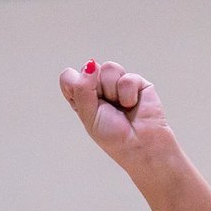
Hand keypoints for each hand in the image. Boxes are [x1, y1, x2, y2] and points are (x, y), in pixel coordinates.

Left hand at [59, 60, 177, 178]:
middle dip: (96, 89)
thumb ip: (82, 89)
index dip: (75, 84)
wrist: (141, 146)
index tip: (85, 101)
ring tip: (121, 107)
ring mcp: (117, 83)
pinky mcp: (136, 82)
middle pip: (88, 69)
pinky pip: (127, 77)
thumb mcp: (88, 116)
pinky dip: (128, 95)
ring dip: (113, 91)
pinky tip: (132, 105)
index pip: (69, 77)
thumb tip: (90, 64)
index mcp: (83, 97)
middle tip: (105, 108)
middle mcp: (99, 88)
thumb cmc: (114, 137)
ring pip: (108, 68)